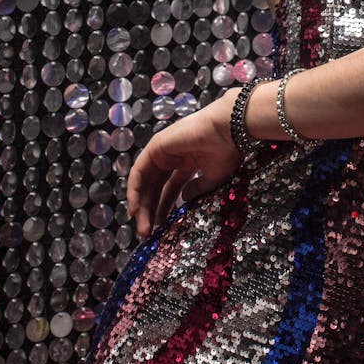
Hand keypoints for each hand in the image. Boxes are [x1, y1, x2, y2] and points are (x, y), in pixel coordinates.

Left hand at [126, 89, 241, 238]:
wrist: (229, 129)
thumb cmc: (227, 151)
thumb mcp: (213, 177)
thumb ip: (197, 189)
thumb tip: (184, 198)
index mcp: (188, 162)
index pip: (170, 189)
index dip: (164, 208)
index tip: (159, 229)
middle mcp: (173, 156)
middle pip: (155, 188)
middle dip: (150, 211)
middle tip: (147, 234)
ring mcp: (163, 150)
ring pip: (145, 181)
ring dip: (141, 205)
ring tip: (142, 228)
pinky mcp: (156, 146)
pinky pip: (139, 171)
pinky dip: (134, 190)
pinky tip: (135, 209)